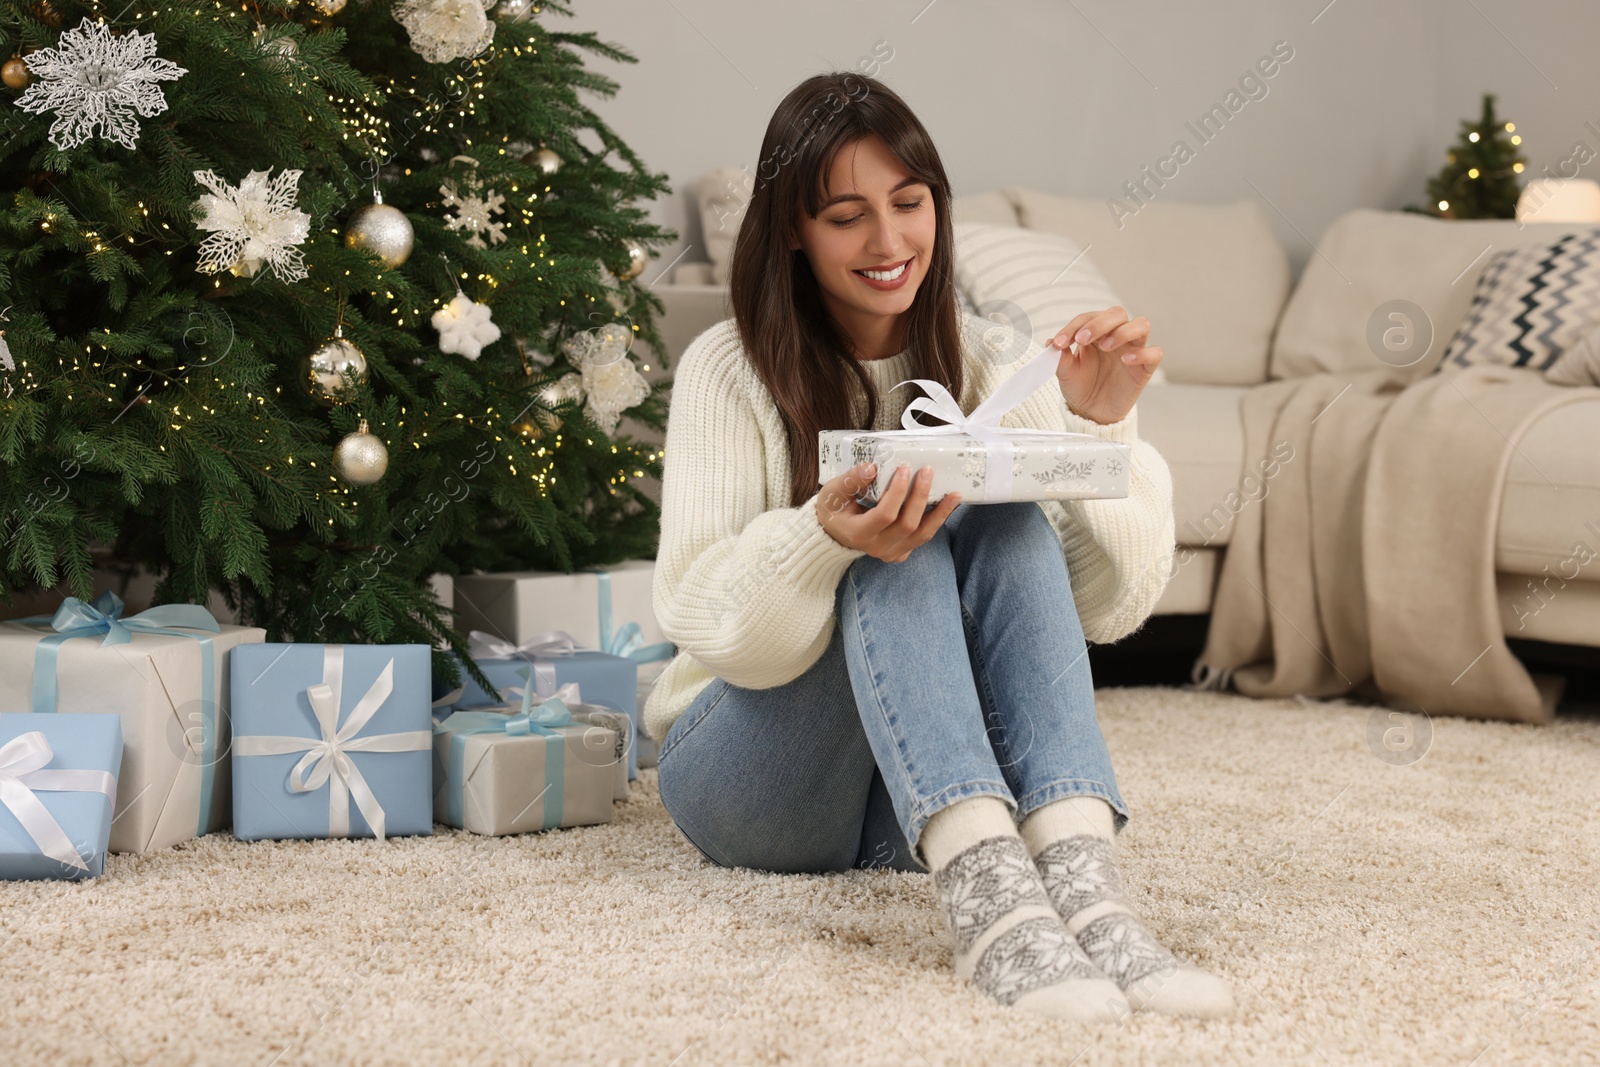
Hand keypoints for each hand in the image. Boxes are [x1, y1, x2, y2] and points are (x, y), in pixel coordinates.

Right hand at [816, 461, 960, 562]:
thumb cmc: (833, 510)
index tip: (904, 469)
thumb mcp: (832, 492)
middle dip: (921, 496)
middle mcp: (876, 547)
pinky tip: (947, 505)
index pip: (885, 515)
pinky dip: (936, 521)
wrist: (833, 533)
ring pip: (922, 535)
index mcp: (858, 533)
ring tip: (955, 494)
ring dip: (940, 513)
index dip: (897, 492)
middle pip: (908, 525)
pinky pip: (922, 538)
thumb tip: (872, 467)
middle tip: (928, 471)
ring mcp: (890, 553)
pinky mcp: (900, 553)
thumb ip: (851, 480)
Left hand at [1047, 306, 1162, 425]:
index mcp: (1096, 332)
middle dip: (1098, 323)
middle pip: (1117, 313)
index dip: (1074, 326)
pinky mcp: (1145, 367)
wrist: (1092, 412)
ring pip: (1141, 325)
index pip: (1089, 318)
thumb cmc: (1081, 387)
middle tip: (1082, 339)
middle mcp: (1117, 336)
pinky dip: (1142, 353)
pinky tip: (1126, 359)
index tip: (1060, 342)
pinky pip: (1154, 352)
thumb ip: (1060, 357)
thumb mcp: (1066, 372)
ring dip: (1122, 332)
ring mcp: (1133, 349)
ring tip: (1105, 346)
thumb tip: (1051, 342)